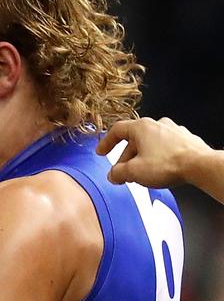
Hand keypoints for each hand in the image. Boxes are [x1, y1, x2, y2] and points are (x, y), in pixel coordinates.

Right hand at [96, 116, 213, 187]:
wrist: (199, 166)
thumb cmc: (168, 164)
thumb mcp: (133, 172)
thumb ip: (117, 173)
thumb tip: (113, 175)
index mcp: (141, 127)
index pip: (117, 130)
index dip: (106, 142)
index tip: (101, 152)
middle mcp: (157, 125)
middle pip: (134, 140)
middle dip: (125, 157)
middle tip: (122, 172)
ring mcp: (173, 131)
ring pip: (150, 143)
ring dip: (142, 157)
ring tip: (140, 173)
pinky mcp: (185, 140)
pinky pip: (165, 147)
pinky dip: (157, 157)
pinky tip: (158, 170)